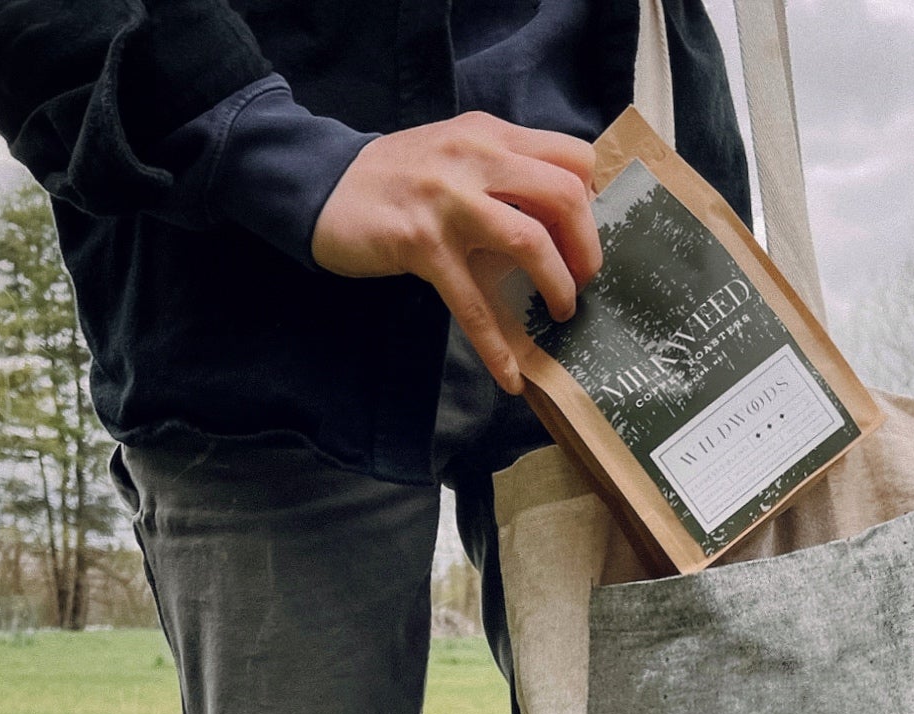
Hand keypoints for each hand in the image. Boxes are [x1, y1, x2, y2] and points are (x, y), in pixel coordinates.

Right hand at [311, 111, 600, 393]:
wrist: (322, 184)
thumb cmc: (397, 179)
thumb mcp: (458, 155)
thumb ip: (504, 173)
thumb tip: (560, 221)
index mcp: (491, 135)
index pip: (572, 158)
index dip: (592, 203)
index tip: (583, 238)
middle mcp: (475, 156)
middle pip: (565, 194)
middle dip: (587, 249)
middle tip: (584, 282)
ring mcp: (448, 200)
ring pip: (531, 240)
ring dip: (558, 286)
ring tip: (561, 312)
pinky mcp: (421, 243)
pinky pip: (473, 304)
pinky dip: (496, 347)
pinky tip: (511, 378)